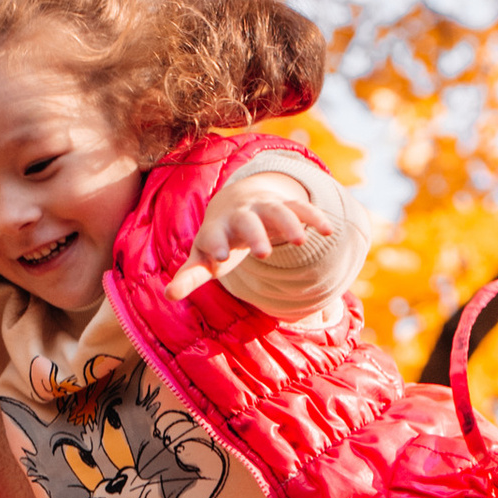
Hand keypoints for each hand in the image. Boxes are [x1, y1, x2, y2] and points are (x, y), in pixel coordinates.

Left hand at [168, 172, 321, 297]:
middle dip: (255, 235)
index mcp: (217, 228)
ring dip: (289, 224)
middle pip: (247, 221)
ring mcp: (263, 208)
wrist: (232, 202)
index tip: (220, 257)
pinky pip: (300, 208)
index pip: (214, 235)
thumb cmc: (217, 240)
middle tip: (264, 254)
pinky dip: (314, 217)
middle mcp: (240, 215)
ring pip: (277, 211)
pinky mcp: (284, 206)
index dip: (216, 244)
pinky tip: (329, 231)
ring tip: (302, 241)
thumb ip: (188, 276)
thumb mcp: (202, 258)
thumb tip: (168, 295)